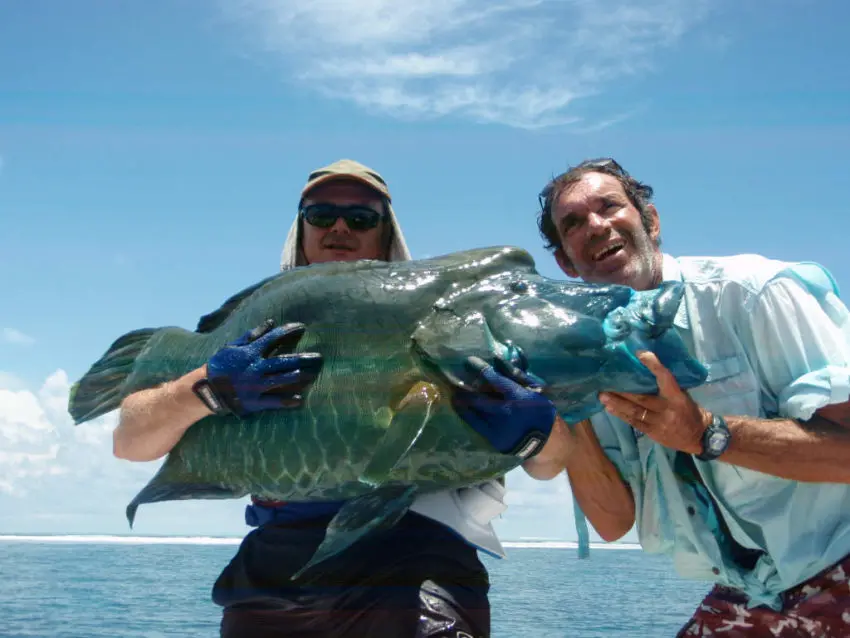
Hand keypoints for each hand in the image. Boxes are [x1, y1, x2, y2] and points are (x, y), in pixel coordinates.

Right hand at [202, 319, 322, 415]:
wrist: (206, 390)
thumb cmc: (221, 365)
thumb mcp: (233, 346)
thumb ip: (253, 335)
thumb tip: (271, 322)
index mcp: (250, 352)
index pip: (274, 338)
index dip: (289, 331)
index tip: (303, 327)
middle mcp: (255, 368)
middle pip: (284, 361)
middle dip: (303, 358)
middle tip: (319, 357)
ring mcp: (255, 385)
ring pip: (282, 380)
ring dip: (298, 376)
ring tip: (312, 374)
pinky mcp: (254, 402)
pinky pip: (273, 402)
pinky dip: (287, 401)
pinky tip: (300, 400)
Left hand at [451, 355, 555, 458]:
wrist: (546, 440)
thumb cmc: (540, 409)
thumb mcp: (534, 388)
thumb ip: (516, 374)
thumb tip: (496, 360)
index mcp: (517, 396)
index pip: (493, 378)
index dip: (479, 368)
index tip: (469, 361)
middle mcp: (505, 411)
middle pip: (478, 394)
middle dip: (465, 384)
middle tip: (456, 376)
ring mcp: (498, 426)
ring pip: (474, 409)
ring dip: (462, 398)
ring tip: (455, 390)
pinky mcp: (493, 438)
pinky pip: (473, 423)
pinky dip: (464, 413)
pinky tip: (458, 405)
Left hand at [598, 351, 710, 453]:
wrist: (700, 436)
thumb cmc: (689, 410)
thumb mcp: (682, 395)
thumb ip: (666, 386)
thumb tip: (645, 370)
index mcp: (677, 396)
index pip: (665, 377)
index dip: (653, 365)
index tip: (640, 353)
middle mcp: (668, 409)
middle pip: (642, 398)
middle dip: (623, 391)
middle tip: (606, 383)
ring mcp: (660, 422)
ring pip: (635, 411)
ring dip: (617, 404)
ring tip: (602, 396)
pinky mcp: (654, 433)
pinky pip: (635, 423)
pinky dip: (621, 415)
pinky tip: (609, 409)